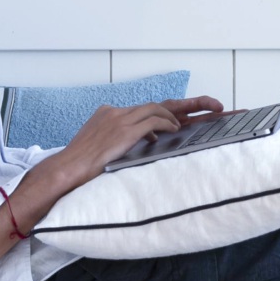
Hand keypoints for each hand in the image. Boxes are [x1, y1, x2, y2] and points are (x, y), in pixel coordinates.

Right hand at [0, 96, 225, 280]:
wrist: (60, 175)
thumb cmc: (78, 174)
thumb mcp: (104, 157)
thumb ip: (125, 150)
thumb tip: (148, 152)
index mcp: (111, 118)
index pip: (149, 112)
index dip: (174, 115)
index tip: (194, 117)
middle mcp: (116, 113)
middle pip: (161, 105)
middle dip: (193, 105)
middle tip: (219, 106)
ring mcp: (119, 119)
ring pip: (160, 110)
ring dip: (186, 115)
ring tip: (212, 114)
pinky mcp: (122, 128)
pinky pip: (152, 121)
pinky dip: (168, 125)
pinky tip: (177, 132)